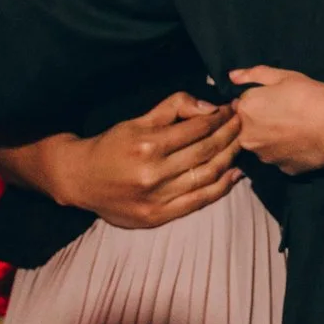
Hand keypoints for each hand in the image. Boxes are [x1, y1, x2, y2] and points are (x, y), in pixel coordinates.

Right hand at [34, 93, 242, 228]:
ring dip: (230, 158)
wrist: (80, 180)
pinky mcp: (157, 217)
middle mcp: (153, 173)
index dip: (219, 118)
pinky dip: (221, 187)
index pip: (197, 129)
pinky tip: (234, 173)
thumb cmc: (112, 145)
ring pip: (206, 176)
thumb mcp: (138, 119)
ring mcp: (156, 198)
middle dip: (230, 134)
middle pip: (206, 152)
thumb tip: (209, 107)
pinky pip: (198, 201)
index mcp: (148, 145)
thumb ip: (174, 107)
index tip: (231, 110)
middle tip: (243, 123)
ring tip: (241, 143)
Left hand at [230, 66, 323, 174]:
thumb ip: (254, 74)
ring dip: (274, 137)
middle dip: (263, 120)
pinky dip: (288, 150)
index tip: (277, 98)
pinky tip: (304, 141)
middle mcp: (247, 137)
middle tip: (288, 112)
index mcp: (245, 110)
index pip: (243, 104)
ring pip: (264, 144)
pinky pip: (281, 157)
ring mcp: (264, 156)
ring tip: (298, 127)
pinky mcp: (282, 169)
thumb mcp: (284, 76)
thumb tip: (232, 76)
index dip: (260, 99)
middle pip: (250, 127)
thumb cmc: (310, 96)